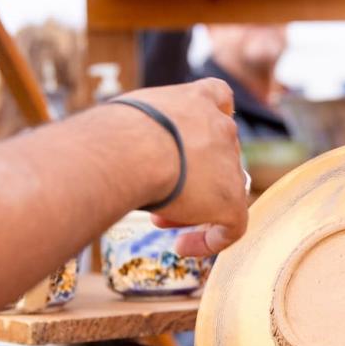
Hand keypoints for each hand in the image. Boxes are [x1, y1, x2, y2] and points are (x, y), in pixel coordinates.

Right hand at [117, 79, 248, 256]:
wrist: (131, 148)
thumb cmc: (113, 132)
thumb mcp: (125, 118)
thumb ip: (137, 129)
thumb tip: (113, 146)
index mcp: (196, 99)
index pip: (218, 98)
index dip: (212, 116)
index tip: (196, 138)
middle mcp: (221, 127)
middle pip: (215, 154)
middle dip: (188, 176)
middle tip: (156, 194)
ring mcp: (230, 164)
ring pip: (222, 191)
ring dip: (193, 208)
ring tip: (158, 221)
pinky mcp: (231, 201)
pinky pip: (231, 227)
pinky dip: (209, 239)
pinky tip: (181, 247)